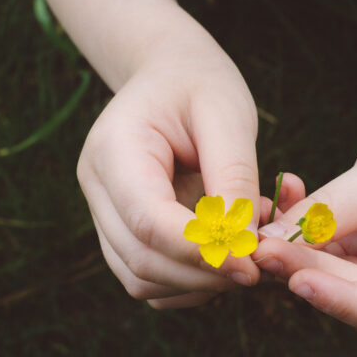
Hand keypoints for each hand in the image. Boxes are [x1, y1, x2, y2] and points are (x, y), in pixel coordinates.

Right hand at [77, 42, 261, 308]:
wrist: (170, 74)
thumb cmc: (200, 85)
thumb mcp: (227, 116)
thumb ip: (233, 178)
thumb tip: (243, 245)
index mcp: (115, 148)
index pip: (147, 220)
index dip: (199, 250)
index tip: (251, 262)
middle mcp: (97, 186)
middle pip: (140, 259)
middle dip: (203, 274)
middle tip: (260, 265)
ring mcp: (103, 212)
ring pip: (141, 278)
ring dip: (198, 283)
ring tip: (246, 252)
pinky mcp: (121, 230)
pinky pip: (149, 278)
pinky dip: (189, 281)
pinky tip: (224, 254)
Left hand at [256, 106, 356, 332]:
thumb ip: (331, 212)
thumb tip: (267, 243)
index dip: (345, 301)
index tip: (298, 280)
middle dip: (306, 270)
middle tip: (258, 247)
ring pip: (336, 280)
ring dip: (295, 253)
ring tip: (258, 229)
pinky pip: (330, 258)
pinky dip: (303, 236)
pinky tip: (276, 207)